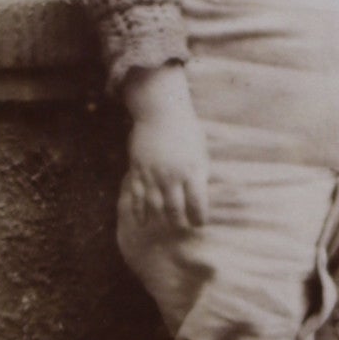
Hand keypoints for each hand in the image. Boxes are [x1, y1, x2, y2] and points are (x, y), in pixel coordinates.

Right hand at [122, 65, 208, 230]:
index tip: (200, 224)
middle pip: (175, 210)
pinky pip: (136, 196)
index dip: (200, 219)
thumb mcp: (201, 153)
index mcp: (192, 171)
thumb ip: (200, 175)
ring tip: (166, 224)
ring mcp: (153, 174)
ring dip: (161, 220)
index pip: (198, 204)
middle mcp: (172, 176)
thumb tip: (201, 198)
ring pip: (155, 207)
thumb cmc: (186, 132)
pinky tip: (143, 222)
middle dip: (180, 223)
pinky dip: (139, 212)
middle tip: (182, 227)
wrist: (161, 112)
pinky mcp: (137, 170)